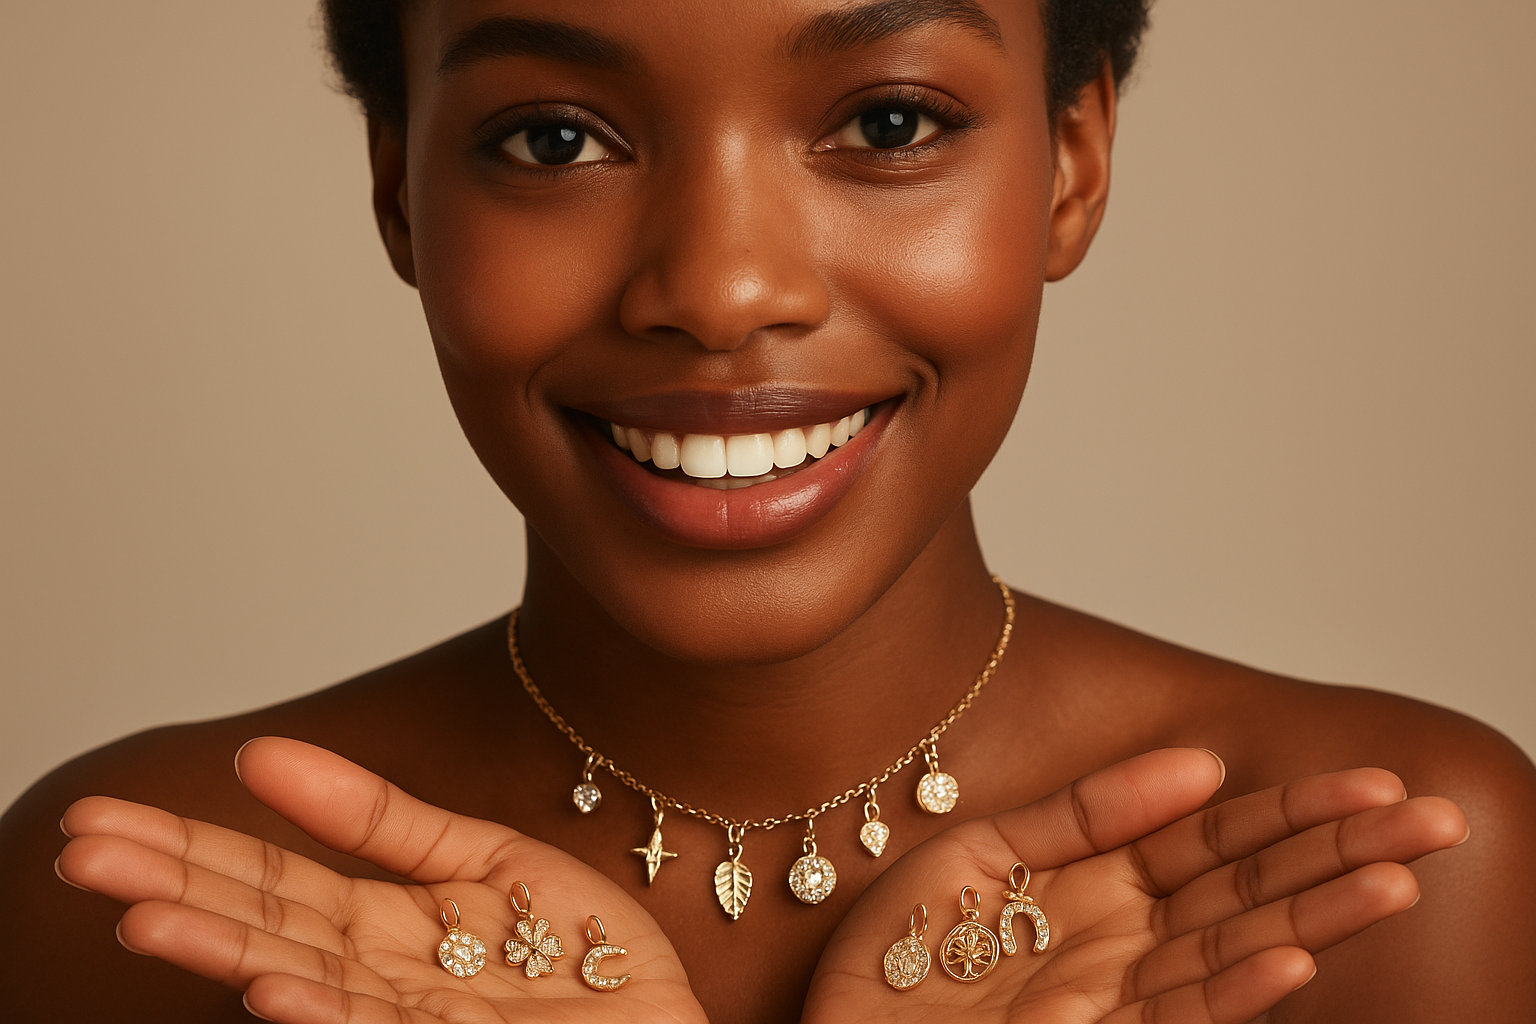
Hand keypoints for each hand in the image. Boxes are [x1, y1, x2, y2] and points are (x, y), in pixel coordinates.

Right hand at [56, 737, 707, 1023]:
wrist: (661, 1020)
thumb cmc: (579, 952)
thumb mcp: (484, 857)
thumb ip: (381, 816)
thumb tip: (260, 755)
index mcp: (383, 926)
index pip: (268, 881)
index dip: (187, 852)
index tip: (100, 821)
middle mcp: (383, 980)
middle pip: (265, 928)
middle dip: (173, 895)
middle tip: (80, 854)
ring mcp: (418, 1022)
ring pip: (307, 984)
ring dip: (224, 953)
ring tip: (144, 919)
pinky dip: (327, 1012)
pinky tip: (274, 987)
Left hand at [805, 749, 1466, 1022]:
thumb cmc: (894, 955)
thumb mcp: (978, 854)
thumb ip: (1084, 812)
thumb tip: (1199, 762)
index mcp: (1097, 884)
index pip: (1214, 839)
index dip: (1290, 810)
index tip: (1370, 779)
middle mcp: (1123, 943)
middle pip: (1247, 890)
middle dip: (1338, 856)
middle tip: (1430, 818)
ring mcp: (1114, 1000)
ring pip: (1233, 952)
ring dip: (1315, 916)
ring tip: (1393, 880)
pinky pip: (1176, 1015)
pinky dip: (1235, 987)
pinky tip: (1289, 954)